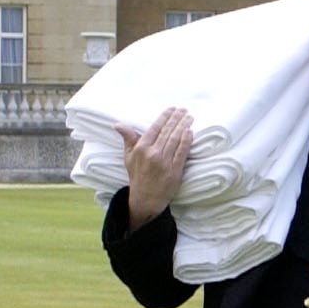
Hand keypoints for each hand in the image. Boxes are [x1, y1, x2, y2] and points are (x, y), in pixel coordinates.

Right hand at [116, 106, 192, 228]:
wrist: (146, 198)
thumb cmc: (137, 176)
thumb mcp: (129, 157)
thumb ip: (128, 139)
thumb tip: (118, 124)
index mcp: (141, 148)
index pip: (155, 128)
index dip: (165, 117)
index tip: (172, 109)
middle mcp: (153, 154)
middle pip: (167, 131)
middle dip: (177, 118)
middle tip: (184, 110)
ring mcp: (165, 162)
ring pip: (176, 139)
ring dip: (184, 126)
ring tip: (189, 118)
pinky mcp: (175, 171)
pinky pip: (182, 152)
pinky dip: (186, 141)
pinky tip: (190, 132)